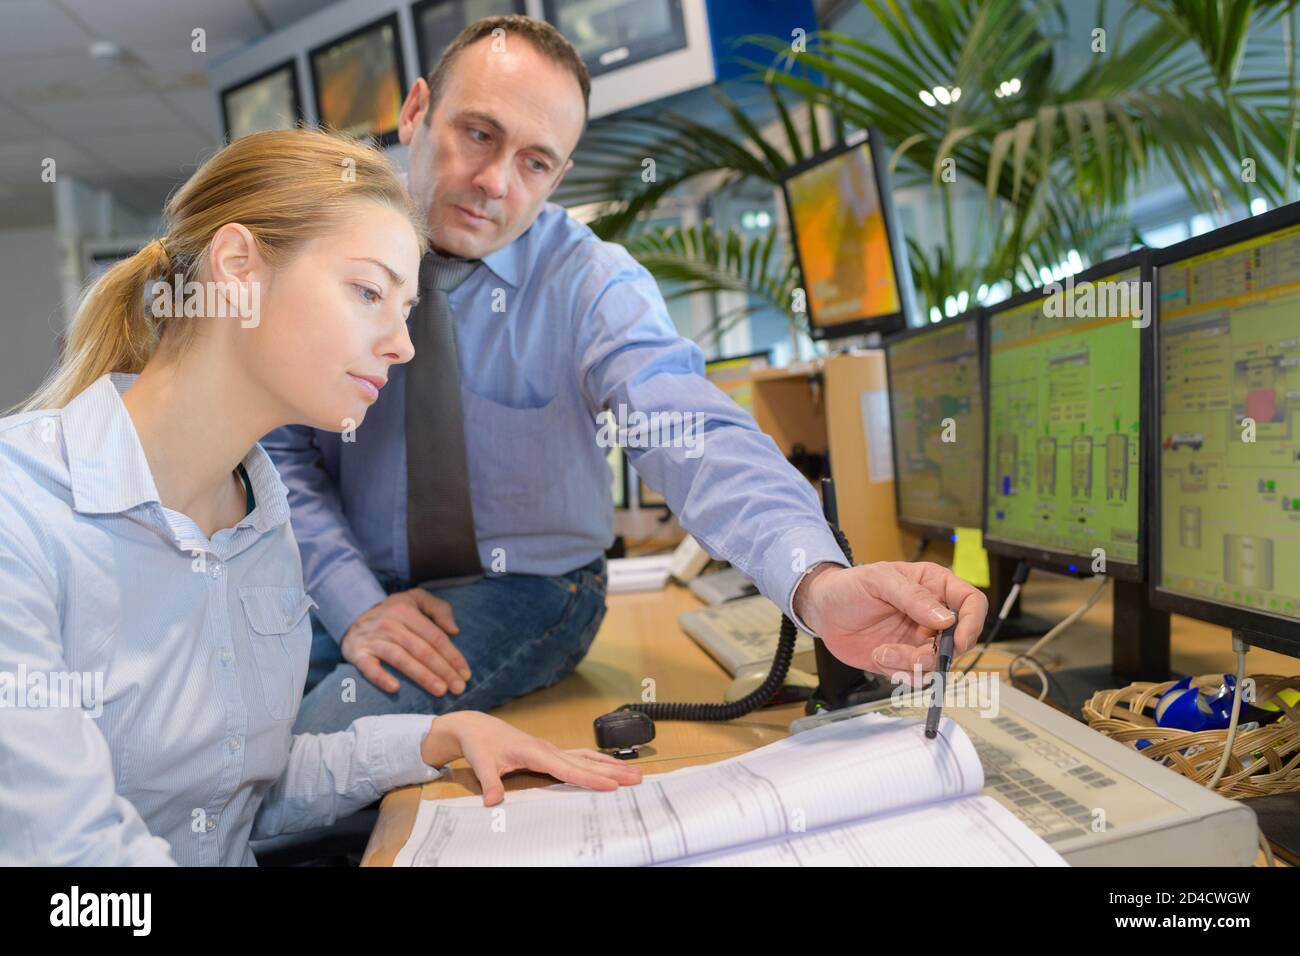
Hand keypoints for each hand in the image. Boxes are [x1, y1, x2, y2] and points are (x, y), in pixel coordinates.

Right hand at [341, 588, 470, 695]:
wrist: (351, 615)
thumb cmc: (393, 611)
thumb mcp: (416, 599)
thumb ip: (439, 609)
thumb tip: (454, 630)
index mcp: (406, 611)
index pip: (435, 637)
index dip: (452, 656)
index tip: (465, 673)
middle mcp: (390, 625)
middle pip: (422, 650)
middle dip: (443, 670)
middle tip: (459, 688)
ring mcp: (373, 640)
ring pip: (401, 660)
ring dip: (422, 676)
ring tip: (440, 690)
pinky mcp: (358, 654)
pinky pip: (369, 668)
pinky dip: (381, 678)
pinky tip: (395, 689)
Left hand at [420, 711, 642, 804]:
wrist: (476, 726)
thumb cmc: (480, 743)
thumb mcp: (480, 763)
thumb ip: (489, 782)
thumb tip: (493, 802)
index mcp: (535, 752)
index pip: (567, 768)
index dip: (590, 778)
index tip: (612, 786)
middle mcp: (548, 749)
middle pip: (585, 762)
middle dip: (612, 771)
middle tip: (638, 778)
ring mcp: (550, 750)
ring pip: (586, 758)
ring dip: (610, 766)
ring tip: (634, 772)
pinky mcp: (549, 752)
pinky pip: (579, 758)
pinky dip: (597, 762)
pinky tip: (609, 767)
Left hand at [794, 561, 986, 679]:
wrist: (823, 610)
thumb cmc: (850, 585)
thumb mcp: (879, 580)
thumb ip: (912, 596)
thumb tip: (946, 618)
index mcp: (934, 586)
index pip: (972, 602)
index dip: (972, 622)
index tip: (957, 638)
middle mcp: (932, 616)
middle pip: (960, 641)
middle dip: (938, 653)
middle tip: (913, 653)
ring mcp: (919, 640)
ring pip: (938, 663)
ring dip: (912, 664)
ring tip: (883, 652)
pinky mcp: (904, 659)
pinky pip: (916, 676)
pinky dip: (899, 672)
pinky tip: (878, 656)